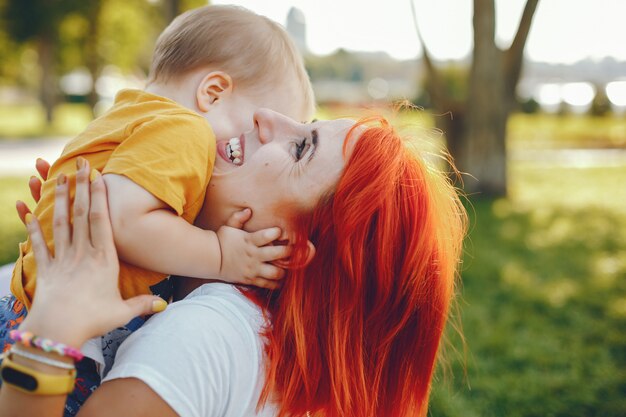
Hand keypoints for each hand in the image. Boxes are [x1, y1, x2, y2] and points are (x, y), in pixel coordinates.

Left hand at [16, 159, 166, 347]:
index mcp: (103, 260)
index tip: (98, 176)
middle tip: (80, 164)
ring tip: (58, 177)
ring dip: (60, 199)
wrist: (56, 332)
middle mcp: (82, 254)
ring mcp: (62, 259)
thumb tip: (165, 304)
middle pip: (82, 215)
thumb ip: (142, 304)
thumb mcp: (122, 312)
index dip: (99, 197)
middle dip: (82, 187)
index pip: (101, 221)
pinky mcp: (45, 269)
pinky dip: (30, 226)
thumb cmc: (92, 321)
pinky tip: (25, 210)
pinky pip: (37, 244)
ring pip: (61, 223)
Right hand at [216, 209, 290, 289]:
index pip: (266, 236)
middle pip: (276, 254)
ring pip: (275, 272)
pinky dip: (276, 284)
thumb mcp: (228, 227)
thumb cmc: (222, 241)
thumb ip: (238, 218)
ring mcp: (253, 269)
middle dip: (288, 252)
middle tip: (293, 250)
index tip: (280, 231)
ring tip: (288, 267)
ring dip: (284, 270)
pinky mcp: (251, 280)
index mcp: (249, 241)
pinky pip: (267, 284)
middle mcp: (253, 255)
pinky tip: (281, 280)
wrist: (212, 260)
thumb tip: (248, 210)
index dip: (276, 233)